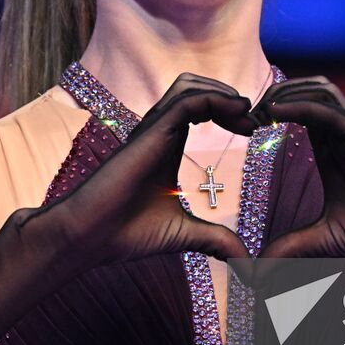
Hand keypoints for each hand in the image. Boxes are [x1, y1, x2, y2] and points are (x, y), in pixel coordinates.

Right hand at [34, 73, 256, 271]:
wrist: (89, 238)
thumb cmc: (124, 232)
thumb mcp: (182, 233)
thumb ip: (213, 238)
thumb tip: (243, 259)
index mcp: (167, 144)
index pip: (201, 106)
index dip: (231, 112)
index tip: (254, 132)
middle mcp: (159, 130)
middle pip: (196, 87)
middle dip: (230, 97)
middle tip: (255, 122)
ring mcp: (151, 129)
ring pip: (189, 85)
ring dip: (223, 93)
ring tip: (247, 115)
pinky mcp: (149, 133)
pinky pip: (185, 100)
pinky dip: (215, 99)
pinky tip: (237, 115)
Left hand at [244, 76, 344, 265]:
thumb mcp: (322, 242)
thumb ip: (288, 249)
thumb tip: (252, 274)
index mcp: (331, 150)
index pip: (296, 110)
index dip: (266, 111)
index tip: (237, 128)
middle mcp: (344, 135)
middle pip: (304, 90)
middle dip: (270, 94)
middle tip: (241, 115)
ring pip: (319, 89)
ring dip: (285, 92)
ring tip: (257, 110)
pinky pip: (330, 109)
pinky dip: (301, 104)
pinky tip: (274, 113)